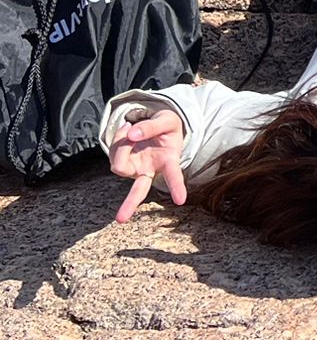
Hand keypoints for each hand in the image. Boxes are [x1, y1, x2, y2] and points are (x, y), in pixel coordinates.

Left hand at [108, 108, 186, 222]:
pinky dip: (116, 139)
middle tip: (120, 219)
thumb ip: (152, 126)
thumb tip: (131, 135)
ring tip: (129, 127)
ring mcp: (135, 169)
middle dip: (130, 203)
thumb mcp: (168, 120)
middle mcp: (151, 170)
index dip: (177, 187)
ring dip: (120, 144)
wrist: (157, 125)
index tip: (180, 201)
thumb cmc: (168, 127)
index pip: (173, 175)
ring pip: (119, 164)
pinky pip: (113, 153)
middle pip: (139, 190)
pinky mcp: (123, 164)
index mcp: (168, 161)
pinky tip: (126, 132)